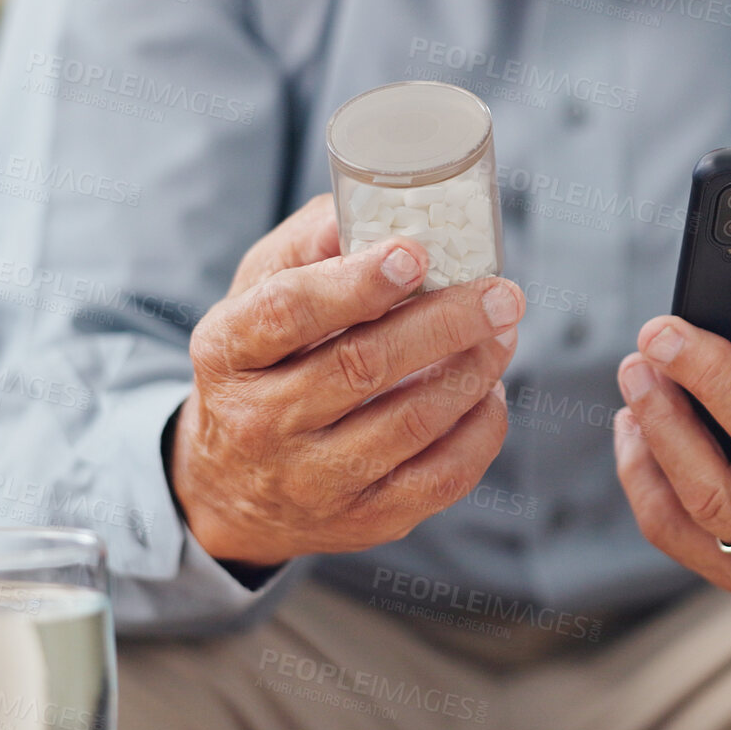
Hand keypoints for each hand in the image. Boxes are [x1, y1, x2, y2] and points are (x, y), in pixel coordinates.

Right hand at [171, 195, 525, 567]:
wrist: (229, 486)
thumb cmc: (259, 366)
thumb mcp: (255, 295)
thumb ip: (307, 245)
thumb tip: (375, 209)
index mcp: (227, 352)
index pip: (287, 312)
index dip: (356, 282)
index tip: (415, 255)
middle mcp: (261, 421)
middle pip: (363, 366)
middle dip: (445, 323)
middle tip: (500, 293)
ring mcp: (312, 479)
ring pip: (411, 422)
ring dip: (473, 370)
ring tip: (502, 331)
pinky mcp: (362, 520)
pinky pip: (440, 477)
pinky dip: (480, 428)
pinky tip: (489, 390)